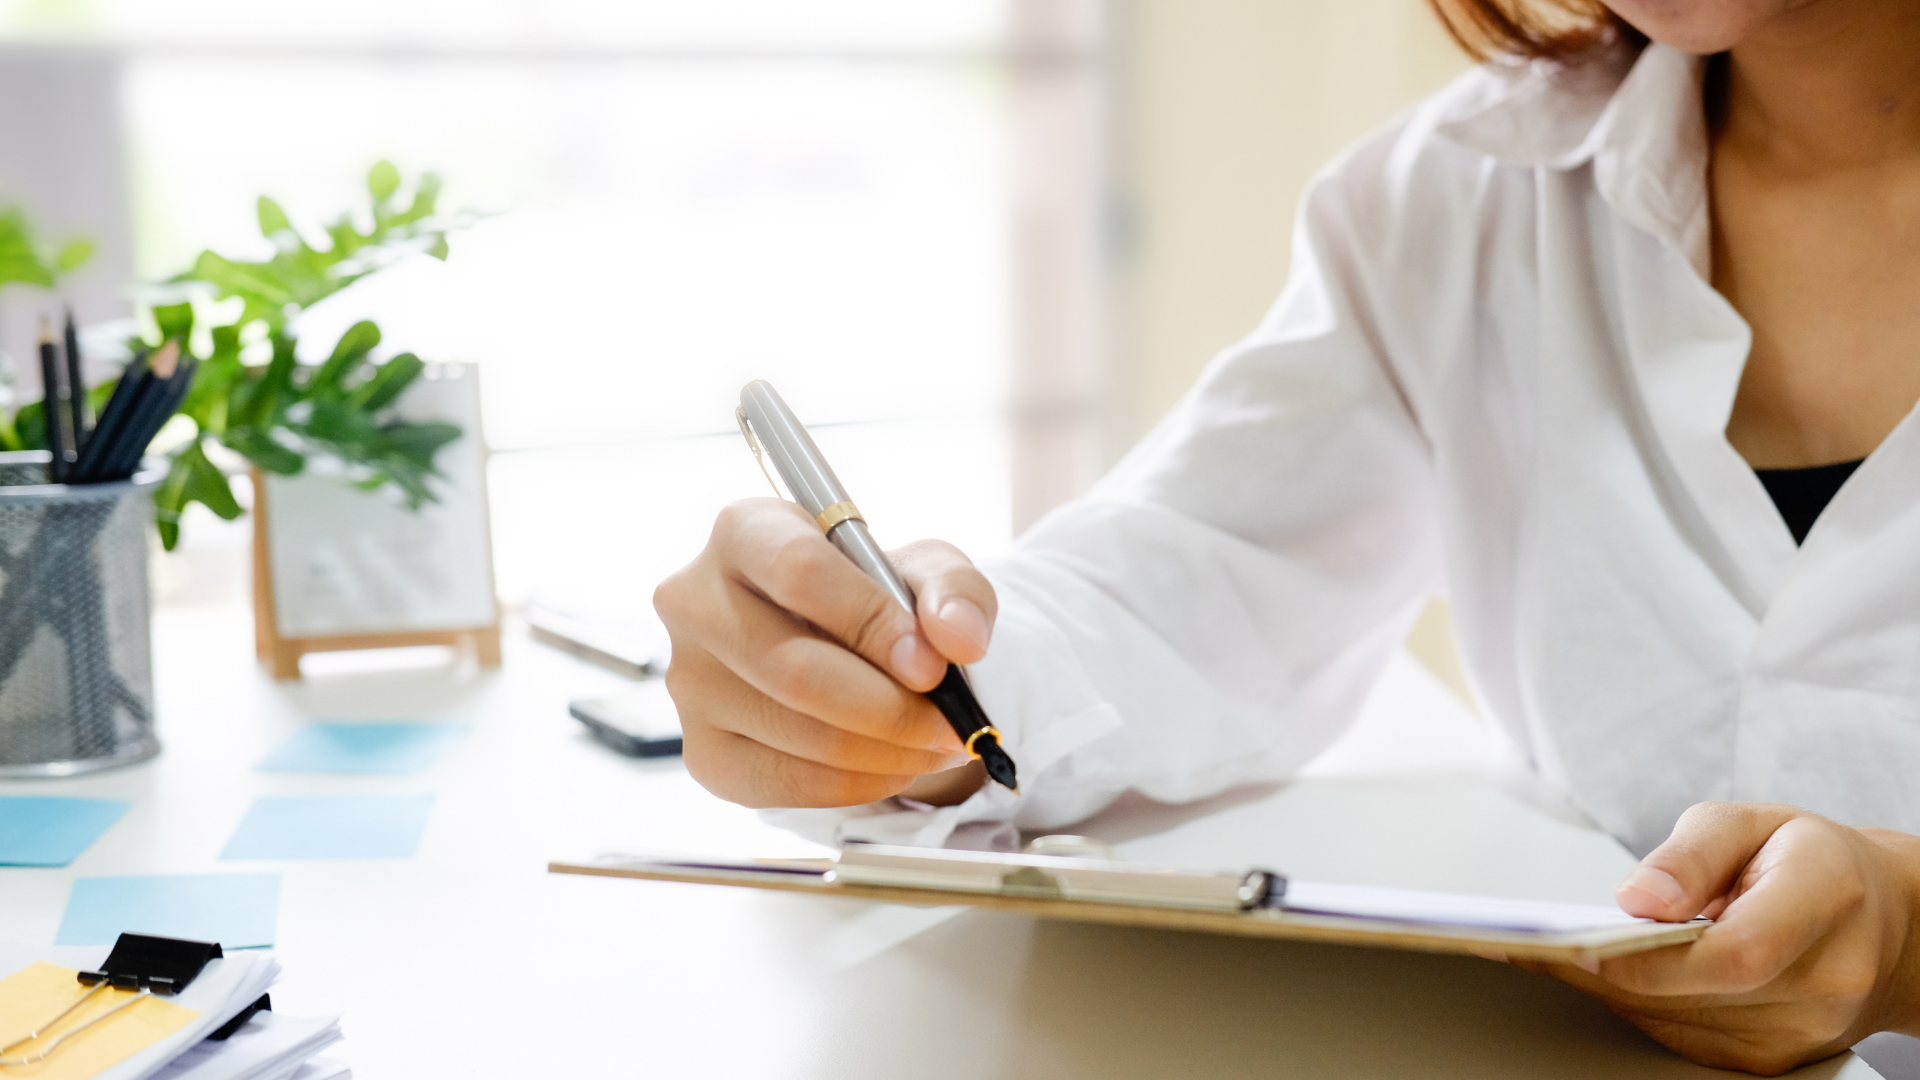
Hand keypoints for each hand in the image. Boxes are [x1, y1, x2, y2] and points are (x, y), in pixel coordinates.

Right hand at [654, 498, 996, 808]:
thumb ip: (955, 590)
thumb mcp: (928, 570)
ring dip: (887, 752)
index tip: (932, 667)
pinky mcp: (703, 750)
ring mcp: (689, 681)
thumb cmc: (879, 597)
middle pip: (795, 669)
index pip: (800, 572)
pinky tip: (894, 764)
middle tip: (951, 725)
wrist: (843, 650)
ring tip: (937, 744)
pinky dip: (858, 783)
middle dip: (891, 709)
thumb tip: (959, 639)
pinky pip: (786, 784)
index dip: (872, 623)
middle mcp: (696, 601)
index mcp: (746, 531)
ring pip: (798, 734)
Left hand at [1523, 802, 1919, 1074]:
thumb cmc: (1809, 861)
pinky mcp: (1770, 1059)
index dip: (1647, 955)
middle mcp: (1824, 982)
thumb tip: (1636, 900)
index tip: (1571, 937)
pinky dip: (1634, 1002)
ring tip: (1545, 948)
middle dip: (1599, 966)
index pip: (1734, 953)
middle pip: (1691, 993)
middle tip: (1523, 939)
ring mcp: (1800, 1032)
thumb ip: (1690, 853)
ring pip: (1674, 1020)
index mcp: (1827, 903)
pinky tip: (1598, 970)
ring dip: (1606, 986)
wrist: (1883, 924)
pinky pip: (1680, 1036)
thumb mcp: (1752, 822)